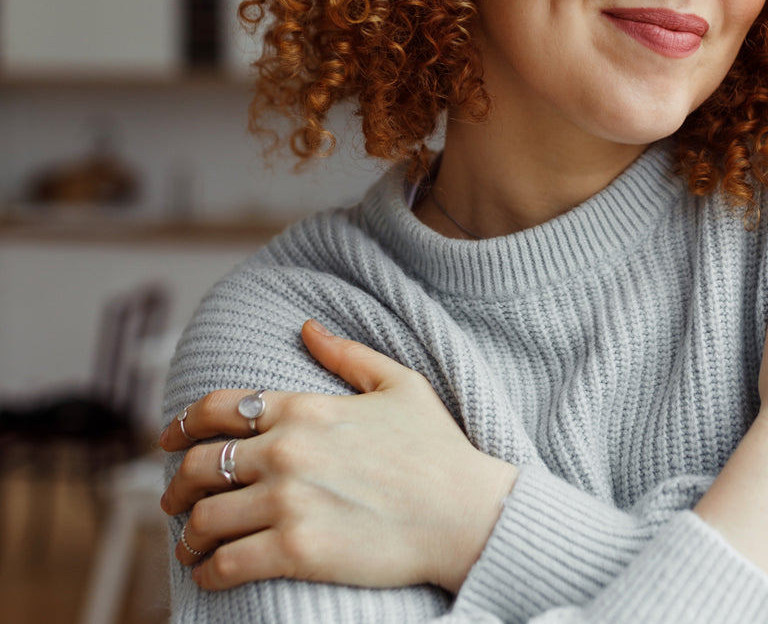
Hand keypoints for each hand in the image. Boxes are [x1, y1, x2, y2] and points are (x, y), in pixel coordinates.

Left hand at [160, 320, 517, 593]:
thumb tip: (307, 328)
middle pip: (198, 466)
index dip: (182, 422)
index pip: (219, 409)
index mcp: (306, 408)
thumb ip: (347, 354)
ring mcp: (289, 501)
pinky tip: (210, 573)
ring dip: (188, 534)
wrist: (466, 512)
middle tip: (173, 500)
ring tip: (191, 545)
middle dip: (174, 485)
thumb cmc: (437, 448)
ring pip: (204, 518)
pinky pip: (226, 563)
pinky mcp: (296, 551)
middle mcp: (287, 450)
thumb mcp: (398, 383)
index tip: (166, 437)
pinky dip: (207, 571)